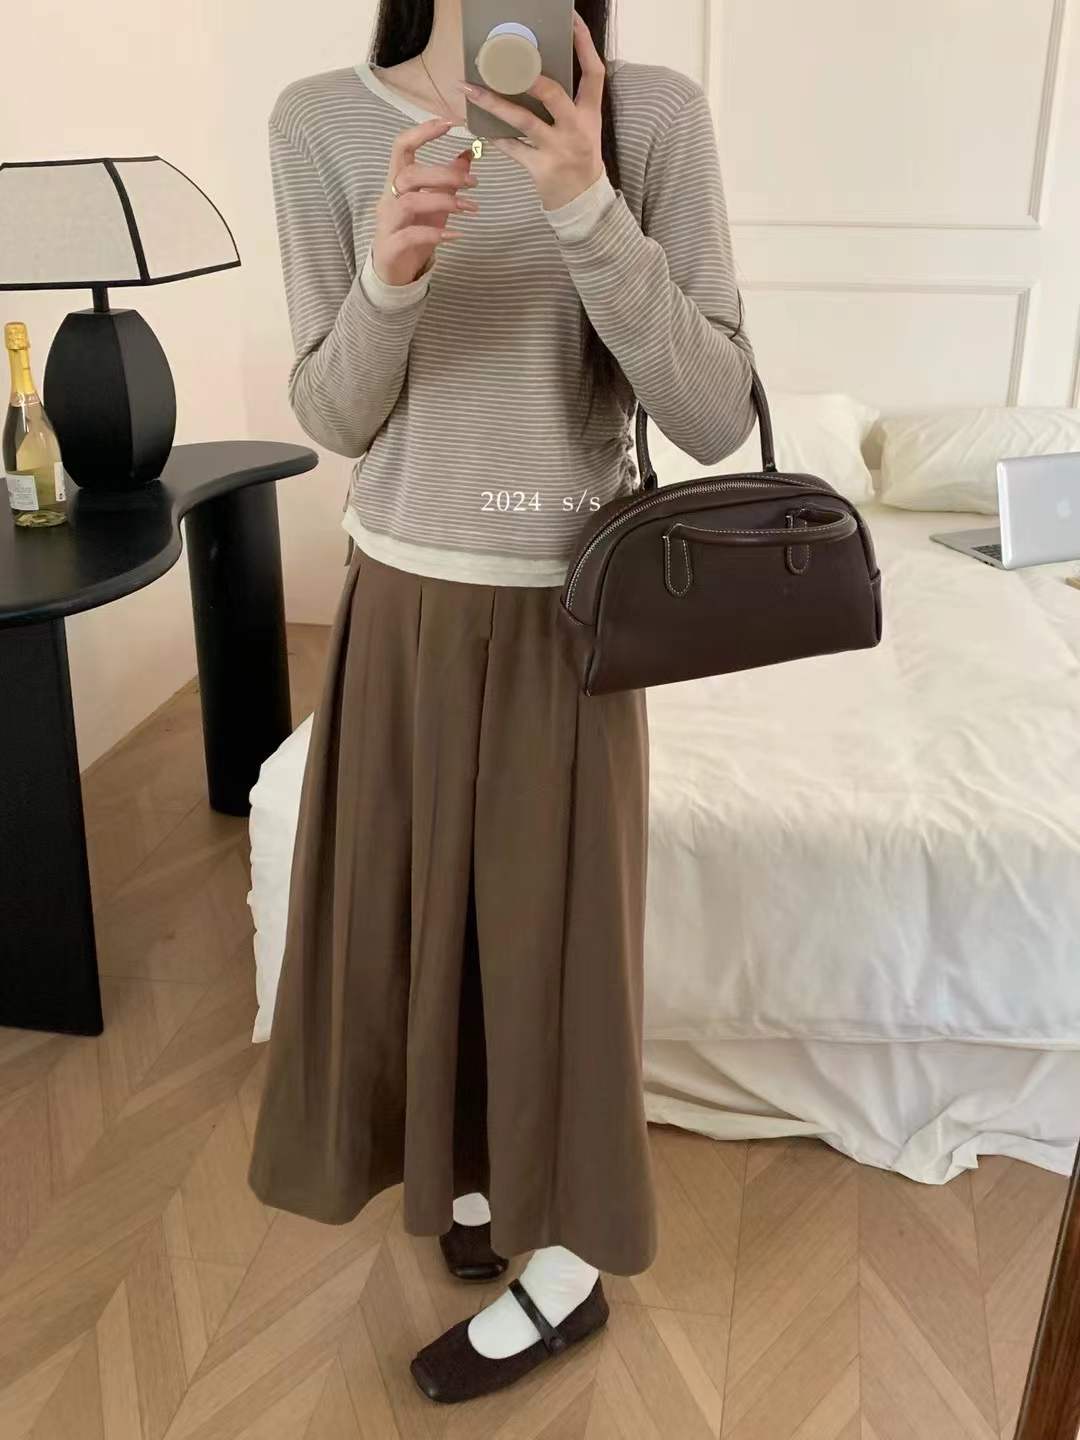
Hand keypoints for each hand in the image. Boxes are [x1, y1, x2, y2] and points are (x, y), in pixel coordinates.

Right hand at [371, 118, 480, 285]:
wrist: (394, 273)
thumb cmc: (413, 232)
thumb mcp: (434, 203)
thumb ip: (448, 181)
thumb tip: (468, 153)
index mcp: (397, 181)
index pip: (402, 147)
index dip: (422, 132)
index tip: (450, 124)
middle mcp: (388, 197)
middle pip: (409, 174)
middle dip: (444, 175)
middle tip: (474, 182)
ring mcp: (387, 222)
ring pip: (410, 202)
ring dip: (444, 201)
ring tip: (470, 208)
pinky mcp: (391, 247)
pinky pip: (412, 235)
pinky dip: (436, 233)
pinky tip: (457, 234)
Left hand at [462, 11, 605, 211]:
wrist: (582, 202)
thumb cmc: (578, 157)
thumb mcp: (583, 126)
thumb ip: (566, 101)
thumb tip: (534, 68)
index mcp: (590, 113)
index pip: (594, 72)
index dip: (584, 43)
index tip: (571, 19)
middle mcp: (576, 128)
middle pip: (553, 93)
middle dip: (528, 76)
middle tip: (504, 59)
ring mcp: (558, 149)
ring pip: (524, 121)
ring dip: (494, 103)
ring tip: (468, 89)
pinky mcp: (541, 168)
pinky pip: (513, 149)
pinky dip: (495, 138)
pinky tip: (476, 126)